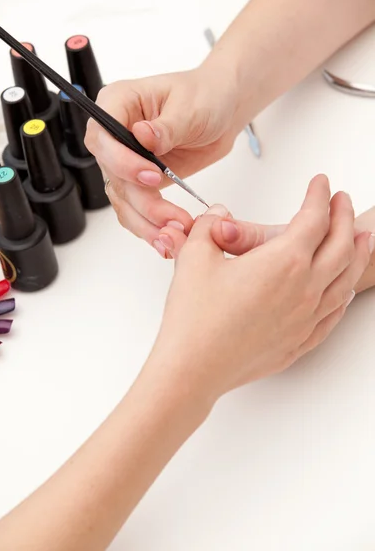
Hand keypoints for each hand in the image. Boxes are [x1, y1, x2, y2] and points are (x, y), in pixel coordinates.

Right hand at [84, 66, 240, 256]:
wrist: (223, 113)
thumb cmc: (205, 96)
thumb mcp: (190, 106)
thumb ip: (167, 126)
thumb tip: (143, 135)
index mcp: (118, 103)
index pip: (102, 136)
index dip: (122, 161)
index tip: (152, 176)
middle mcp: (114, 134)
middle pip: (112, 174)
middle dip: (141, 200)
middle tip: (171, 217)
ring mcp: (125, 160)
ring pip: (122, 199)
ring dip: (146, 220)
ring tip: (174, 233)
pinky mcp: (139, 182)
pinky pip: (135, 208)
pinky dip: (149, 225)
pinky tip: (167, 236)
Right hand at [149, 175, 372, 404]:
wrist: (193, 368)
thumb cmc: (195, 317)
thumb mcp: (194, 256)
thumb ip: (209, 226)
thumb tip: (218, 215)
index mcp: (283, 261)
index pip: (313, 218)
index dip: (319, 195)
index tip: (320, 183)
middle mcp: (304, 288)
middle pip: (341, 245)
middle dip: (344, 217)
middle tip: (342, 201)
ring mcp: (306, 318)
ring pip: (346, 279)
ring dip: (358, 253)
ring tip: (362, 238)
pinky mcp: (299, 341)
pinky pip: (334, 313)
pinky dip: (344, 293)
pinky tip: (343, 289)